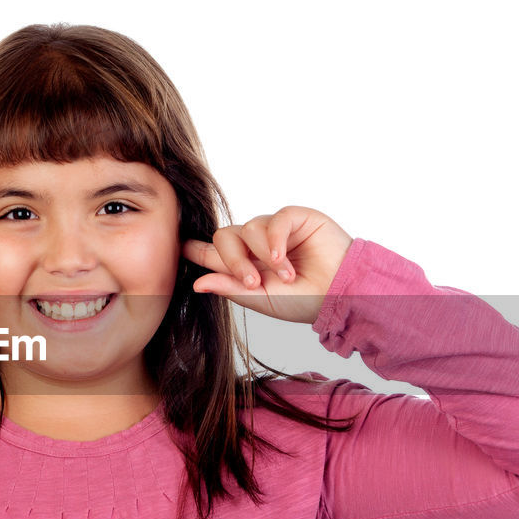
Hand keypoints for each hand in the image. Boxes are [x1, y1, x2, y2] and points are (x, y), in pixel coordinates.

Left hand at [182, 206, 353, 324]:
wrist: (340, 295)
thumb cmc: (305, 301)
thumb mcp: (262, 299)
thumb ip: (230, 288)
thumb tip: (197, 283)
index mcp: (245, 264)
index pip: (213, 252)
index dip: (195, 249)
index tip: (178, 246)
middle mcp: (256, 244)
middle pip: (224, 236)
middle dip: (231, 258)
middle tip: (251, 281)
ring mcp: (274, 229)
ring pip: (248, 227)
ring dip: (261, 254)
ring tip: (284, 275)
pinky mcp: (295, 218)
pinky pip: (274, 219)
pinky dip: (275, 239)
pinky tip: (283, 258)